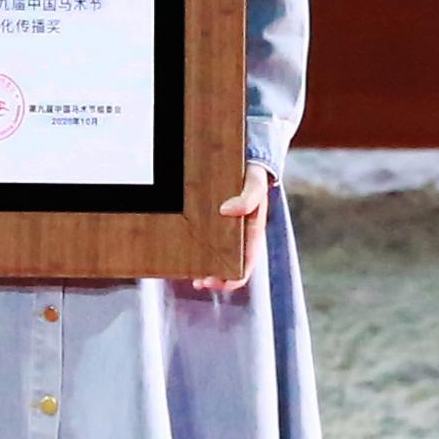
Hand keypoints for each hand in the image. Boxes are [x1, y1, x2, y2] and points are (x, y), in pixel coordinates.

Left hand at [191, 163, 270, 292]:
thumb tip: (227, 210)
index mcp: (252, 234)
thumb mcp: (255, 183)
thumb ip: (248, 198)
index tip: (211, 281)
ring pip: (215, 257)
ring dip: (203, 268)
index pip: (245, 268)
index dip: (230, 281)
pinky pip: (205, 240)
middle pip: (228, 267)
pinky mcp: (212, 220)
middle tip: (196, 282)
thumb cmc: (254, 173)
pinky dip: (196, 250)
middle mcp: (239, 236)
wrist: (248, 157)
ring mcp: (225, 229)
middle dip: (213, 279)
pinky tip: (183, 250)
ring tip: (187, 272)